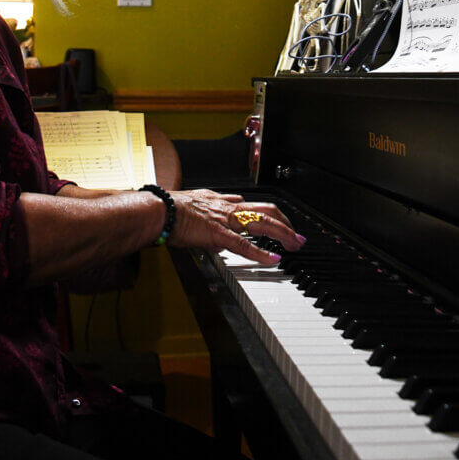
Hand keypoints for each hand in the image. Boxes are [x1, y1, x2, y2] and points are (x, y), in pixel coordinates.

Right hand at [168, 189, 302, 265]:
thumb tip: (227, 204)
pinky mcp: (218, 234)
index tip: (283, 224)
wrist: (161, 210)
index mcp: (224, 201)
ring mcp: (225, 220)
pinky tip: (273, 259)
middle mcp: (229, 207)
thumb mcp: (200, 200)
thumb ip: (216, 204)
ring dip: (283, 234)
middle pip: (267, 211)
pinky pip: (244, 244)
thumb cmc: (173, 208)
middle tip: (297, 237)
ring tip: (294, 245)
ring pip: (262, 223)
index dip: (274, 215)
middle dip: (286, 224)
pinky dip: (261, 252)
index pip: (256, 205)